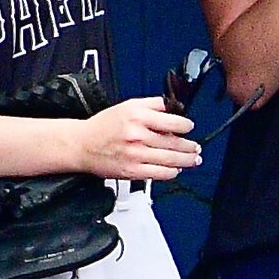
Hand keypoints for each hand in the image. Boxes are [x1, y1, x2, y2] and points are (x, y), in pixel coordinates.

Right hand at [77, 97, 200, 180]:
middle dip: (190, 147)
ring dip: (186, 161)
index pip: (172, 122)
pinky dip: (171, 172)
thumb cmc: (103, 126)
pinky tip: (175, 169)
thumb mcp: (128, 105)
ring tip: (193, 159)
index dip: (185, 126)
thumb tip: (173, 106)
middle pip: (174, 143)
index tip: (189, 127)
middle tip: (196, 147)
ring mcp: (136, 155)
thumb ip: (152, 104)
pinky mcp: (132, 171)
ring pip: (170, 160)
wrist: (83, 145)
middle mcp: (138, 136)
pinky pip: (159, 174)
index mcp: (137, 117)